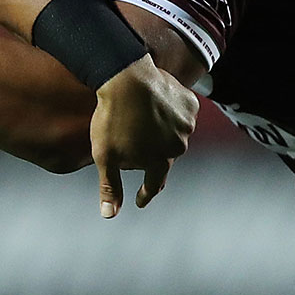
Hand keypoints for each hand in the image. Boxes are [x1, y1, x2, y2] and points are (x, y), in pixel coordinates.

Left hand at [90, 55, 198, 217]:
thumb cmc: (112, 118)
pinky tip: (156, 105)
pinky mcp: (189, 103)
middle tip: (136, 146)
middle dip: (151, 155)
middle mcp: (178, 147)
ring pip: (173, 133)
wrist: (125, 78)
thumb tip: (109, 215)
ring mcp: (186, 125)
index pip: (153, 184)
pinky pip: (180, 112)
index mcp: (160, 162)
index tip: (139, 200)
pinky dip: (169, 112)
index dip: (144, 193)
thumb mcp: (105, 156)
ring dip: (161, 131)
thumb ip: (110, 186)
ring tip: (144, 122)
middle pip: (164, 157)